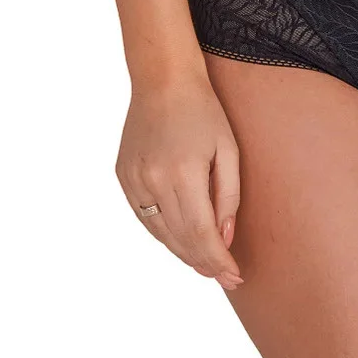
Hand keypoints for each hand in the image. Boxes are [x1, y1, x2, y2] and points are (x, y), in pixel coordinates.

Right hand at [116, 73, 244, 292]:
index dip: (217, 260)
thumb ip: (228, 197)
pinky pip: (144, 218)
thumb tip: (224, 239)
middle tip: (224, 276)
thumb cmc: (203, 111)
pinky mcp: (123, 177)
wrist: (163, 80)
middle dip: (204, 262)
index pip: (200, 233)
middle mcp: (153, 180)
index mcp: (183, 171)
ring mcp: (133, 180)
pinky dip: (163, 233)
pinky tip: (180, 239)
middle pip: (179, 238)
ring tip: (206, 263)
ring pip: (160, 234)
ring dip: (183, 253)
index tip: (234, 276)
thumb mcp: (228, 149)